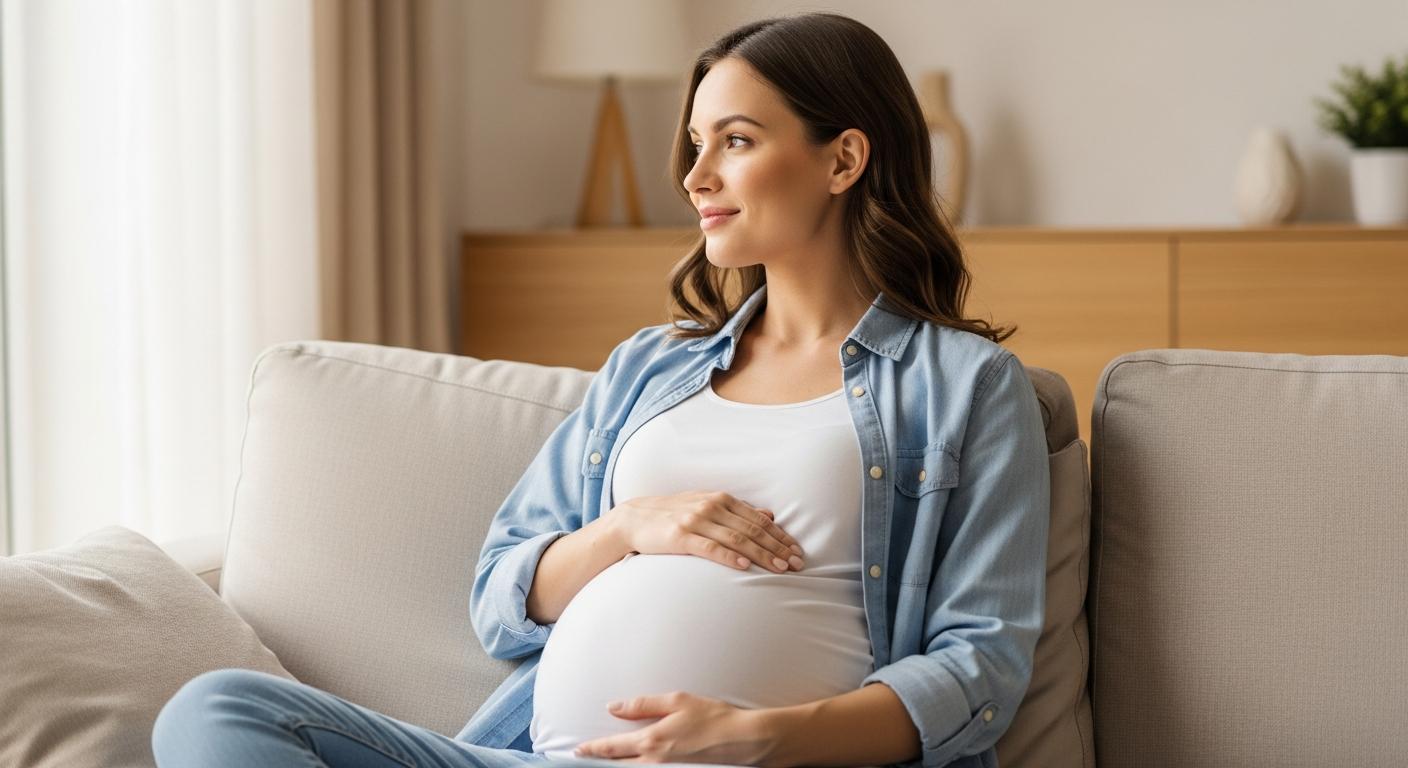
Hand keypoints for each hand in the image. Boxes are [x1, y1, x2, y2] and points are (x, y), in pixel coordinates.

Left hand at [573, 691, 776, 764]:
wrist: (743, 740)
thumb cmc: (713, 717)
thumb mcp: (676, 701)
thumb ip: (643, 704)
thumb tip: (614, 707)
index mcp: (652, 740)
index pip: (612, 747)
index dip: (592, 749)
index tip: (578, 750)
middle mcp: (655, 760)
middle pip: (619, 764)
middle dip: (601, 760)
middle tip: (584, 757)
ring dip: (618, 764)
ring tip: (606, 759)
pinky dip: (636, 766)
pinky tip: (636, 761)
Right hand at [608, 491, 805, 573]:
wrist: (634, 519)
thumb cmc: (674, 516)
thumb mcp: (708, 507)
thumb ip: (738, 512)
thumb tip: (769, 515)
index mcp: (721, 499)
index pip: (759, 520)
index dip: (781, 536)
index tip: (797, 552)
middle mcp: (712, 507)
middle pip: (753, 530)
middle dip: (778, 548)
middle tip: (798, 564)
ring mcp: (696, 521)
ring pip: (737, 539)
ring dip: (762, 555)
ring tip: (780, 569)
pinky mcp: (681, 537)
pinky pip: (710, 548)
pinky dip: (730, 557)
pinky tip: (745, 566)